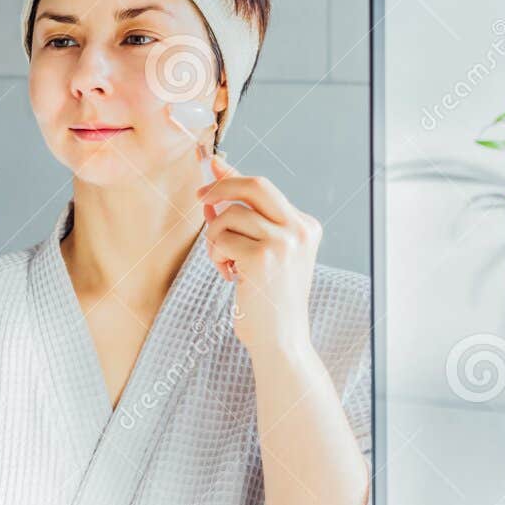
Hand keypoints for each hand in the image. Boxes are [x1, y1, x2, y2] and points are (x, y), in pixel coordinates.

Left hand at [197, 155, 320, 358]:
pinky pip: (222, 239)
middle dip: (221, 186)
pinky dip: (216, 256)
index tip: (211, 163)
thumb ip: (245, 219)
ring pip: (231, 215)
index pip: (264, 189)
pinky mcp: (262, 258)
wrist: (281, 340)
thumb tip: (214, 183)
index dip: (233, 176)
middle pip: (254, 186)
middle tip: (199, 197)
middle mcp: (300, 229)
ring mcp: (284, 243)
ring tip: (225, 263)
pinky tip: (230, 276)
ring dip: (215, 237)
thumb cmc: (268, 299)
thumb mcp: (262, 252)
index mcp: (305, 226)